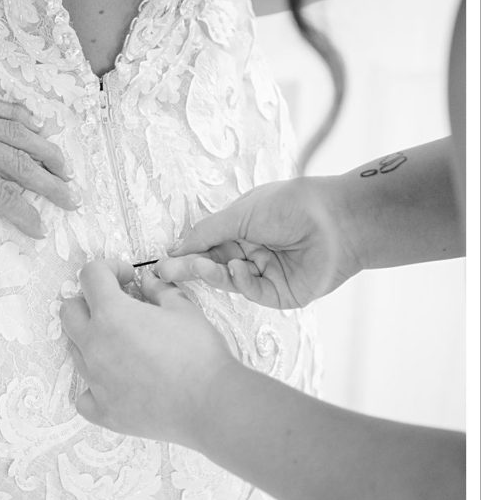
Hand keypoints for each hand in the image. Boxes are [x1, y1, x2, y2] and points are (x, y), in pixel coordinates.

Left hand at [60, 259, 236, 442]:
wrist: (210, 403)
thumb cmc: (200, 354)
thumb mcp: (184, 309)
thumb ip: (159, 290)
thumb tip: (148, 282)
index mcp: (112, 314)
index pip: (91, 275)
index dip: (110, 268)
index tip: (127, 278)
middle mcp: (95, 345)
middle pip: (69, 311)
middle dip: (89, 301)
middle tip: (118, 307)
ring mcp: (95, 381)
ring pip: (76, 350)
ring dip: (94, 341)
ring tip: (125, 346)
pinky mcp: (102, 410)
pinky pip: (84, 395)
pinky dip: (95, 386)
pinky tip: (116, 383)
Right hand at [155, 176, 361, 307]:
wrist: (337, 222)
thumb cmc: (292, 206)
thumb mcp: (241, 213)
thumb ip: (207, 232)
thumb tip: (177, 247)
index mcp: (242, 229)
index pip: (206, 245)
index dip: (185, 253)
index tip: (161, 262)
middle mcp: (252, 252)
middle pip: (213, 265)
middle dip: (190, 268)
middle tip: (165, 274)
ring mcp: (266, 274)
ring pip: (229, 281)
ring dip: (212, 274)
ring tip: (199, 267)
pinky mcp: (280, 294)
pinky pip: (251, 292)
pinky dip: (241, 281)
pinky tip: (240, 268)